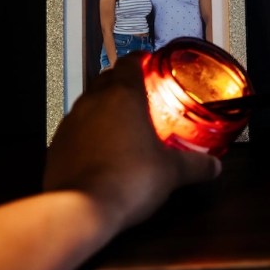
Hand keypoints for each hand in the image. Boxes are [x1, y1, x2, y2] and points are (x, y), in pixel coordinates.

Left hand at [43, 51, 221, 231]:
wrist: (82, 210)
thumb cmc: (126, 180)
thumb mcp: (172, 172)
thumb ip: (196, 165)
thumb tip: (213, 165)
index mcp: (123, 95)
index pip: (130, 62)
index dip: (141, 59)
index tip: (149, 62)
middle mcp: (93, 102)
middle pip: (107, 78)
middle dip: (123, 82)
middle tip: (142, 94)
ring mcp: (70, 123)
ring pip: (89, 103)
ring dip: (105, 108)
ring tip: (124, 125)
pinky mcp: (56, 146)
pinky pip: (76, 130)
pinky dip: (90, 133)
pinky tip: (103, 152)